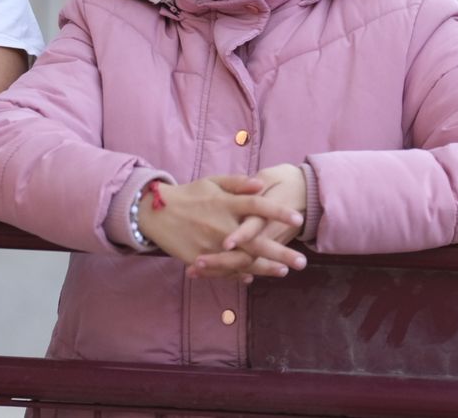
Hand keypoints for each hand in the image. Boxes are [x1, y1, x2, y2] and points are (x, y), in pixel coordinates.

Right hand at [193, 164, 308, 280]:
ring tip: (284, 271)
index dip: (278, 211)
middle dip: (280, 253)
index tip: (298, 217)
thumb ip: (238, 183)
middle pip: (256, 241)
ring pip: (243, 260)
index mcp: (225, 203)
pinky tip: (256, 276)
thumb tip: (262, 185)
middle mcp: (220, 225)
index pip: (257, 206)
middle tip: (302, 262)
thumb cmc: (190, 194)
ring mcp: (210, 244)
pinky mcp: (200, 258)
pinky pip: (224, 270)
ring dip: (265, 268)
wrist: (156, 213)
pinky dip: (240, 274)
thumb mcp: (212, 181)